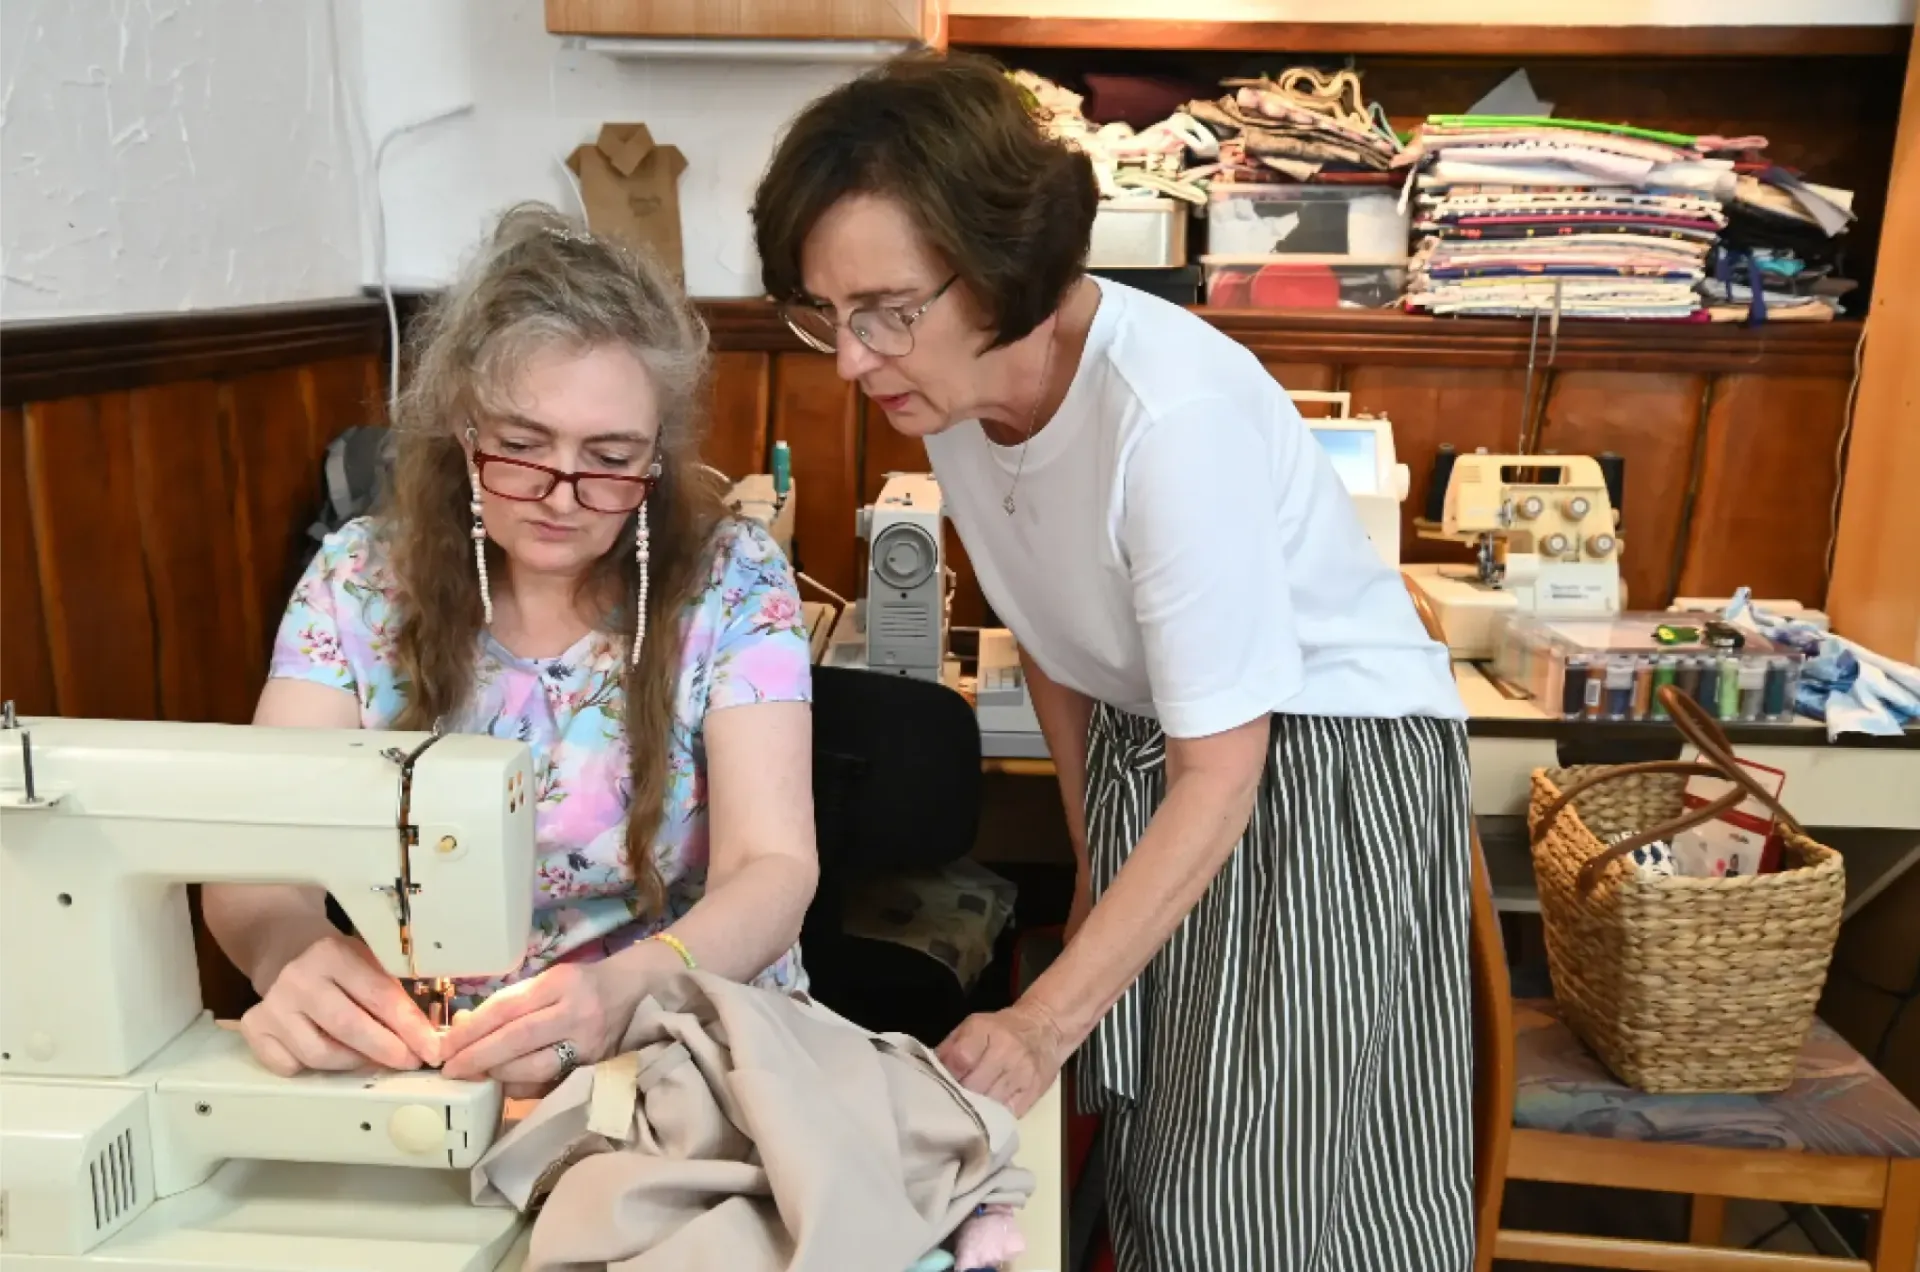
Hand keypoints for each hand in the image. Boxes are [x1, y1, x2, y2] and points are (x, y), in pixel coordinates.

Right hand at [238, 933, 440, 1075]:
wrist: (285, 949)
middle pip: (349, 1028)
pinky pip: (290, 1065)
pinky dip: (313, 1068)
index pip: (379, 997)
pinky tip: (330, 1053)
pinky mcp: (254, 1028)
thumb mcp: (368, 960)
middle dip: (387, 1051)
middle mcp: (298, 980)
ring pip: (319, 1054)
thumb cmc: (338, 961)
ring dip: (353, 1062)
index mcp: (332, 954)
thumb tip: (427, 1036)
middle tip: (409, 1062)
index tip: (431, 1049)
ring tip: (371, 1057)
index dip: (409, 1028)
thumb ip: (393, 992)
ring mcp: (272, 1006)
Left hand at [439, 948, 667, 1095]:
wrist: (640, 992)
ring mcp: (589, 1044)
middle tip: (450, 1070)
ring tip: (477, 1076)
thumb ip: (513, 1002)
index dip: (472, 1030)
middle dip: (478, 1057)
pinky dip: (523, 1087)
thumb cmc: (586, 984)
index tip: (445, 1047)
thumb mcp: (551, 979)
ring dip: (499, 1075)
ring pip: (534, 1067)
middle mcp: (576, 1013)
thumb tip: (464, 1029)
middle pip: (517, 1039)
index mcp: (560, 984)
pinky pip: (551, 1084)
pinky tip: (505, 1084)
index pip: (507, 1009)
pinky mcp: (595, 1067)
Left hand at [936, 999, 1066, 1117]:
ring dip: (973, 1113)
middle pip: (973, 1086)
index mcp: (986, 1031)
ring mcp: (1021, 1075)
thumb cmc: (1001, 1029)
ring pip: (989, 1105)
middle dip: (957, 1098)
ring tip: (962, 1116)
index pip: (960, 1059)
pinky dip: (992, 1120)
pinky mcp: (1032, 1095)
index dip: (946, 1076)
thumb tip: (929, 1074)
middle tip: (946, 1106)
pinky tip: (983, 1120)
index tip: (936, 1086)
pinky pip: (1006, 1115)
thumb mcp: (972, 1026)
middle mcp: (1006, 1052)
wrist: (1045, 1029)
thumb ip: (950, 1048)